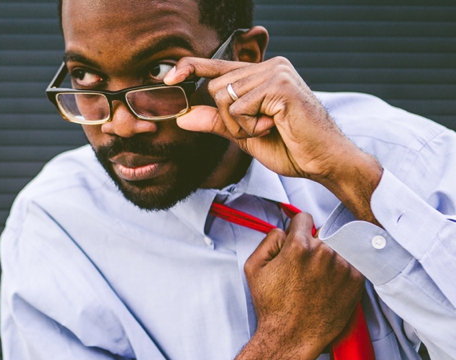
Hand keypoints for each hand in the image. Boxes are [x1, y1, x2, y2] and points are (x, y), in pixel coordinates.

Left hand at [164, 56, 382, 222]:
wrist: (324, 161)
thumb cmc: (291, 148)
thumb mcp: (244, 136)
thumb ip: (215, 123)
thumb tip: (183, 116)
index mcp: (261, 75)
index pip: (218, 67)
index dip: (190, 68)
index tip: (168, 77)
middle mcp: (269, 66)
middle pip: (215, 89)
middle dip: (227, 120)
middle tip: (256, 131)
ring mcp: (275, 72)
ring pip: (224, 99)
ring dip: (239, 125)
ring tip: (268, 129)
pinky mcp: (279, 84)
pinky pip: (239, 108)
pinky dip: (249, 127)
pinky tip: (273, 128)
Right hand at [227, 213, 364, 359]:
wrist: (291, 337)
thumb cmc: (272, 306)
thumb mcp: (253, 268)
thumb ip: (268, 241)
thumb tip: (284, 231)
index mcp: (299, 246)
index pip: (304, 219)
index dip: (296, 228)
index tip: (296, 239)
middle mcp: (324, 252)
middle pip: (321, 235)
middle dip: (312, 246)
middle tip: (303, 270)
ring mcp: (343, 266)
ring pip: (337, 249)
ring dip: (328, 259)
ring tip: (315, 282)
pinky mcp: (356, 281)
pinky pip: (351, 264)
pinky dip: (341, 272)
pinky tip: (328, 287)